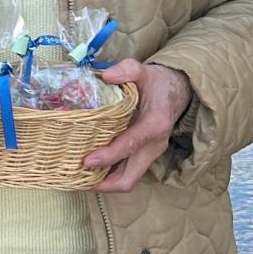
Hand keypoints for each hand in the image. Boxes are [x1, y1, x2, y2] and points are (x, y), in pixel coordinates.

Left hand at [84, 61, 193, 191]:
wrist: (177, 91)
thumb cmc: (156, 82)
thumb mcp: (142, 70)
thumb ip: (127, 70)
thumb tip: (107, 76)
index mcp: (154, 124)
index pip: (129, 146)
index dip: (107, 156)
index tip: (86, 161)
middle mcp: (154, 144)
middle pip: (129, 177)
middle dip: (103, 183)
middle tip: (75, 178)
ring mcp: (151, 153)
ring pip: (128, 179)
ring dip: (104, 182)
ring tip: (77, 178)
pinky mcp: (146, 155)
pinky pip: (127, 172)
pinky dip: (109, 174)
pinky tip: (90, 170)